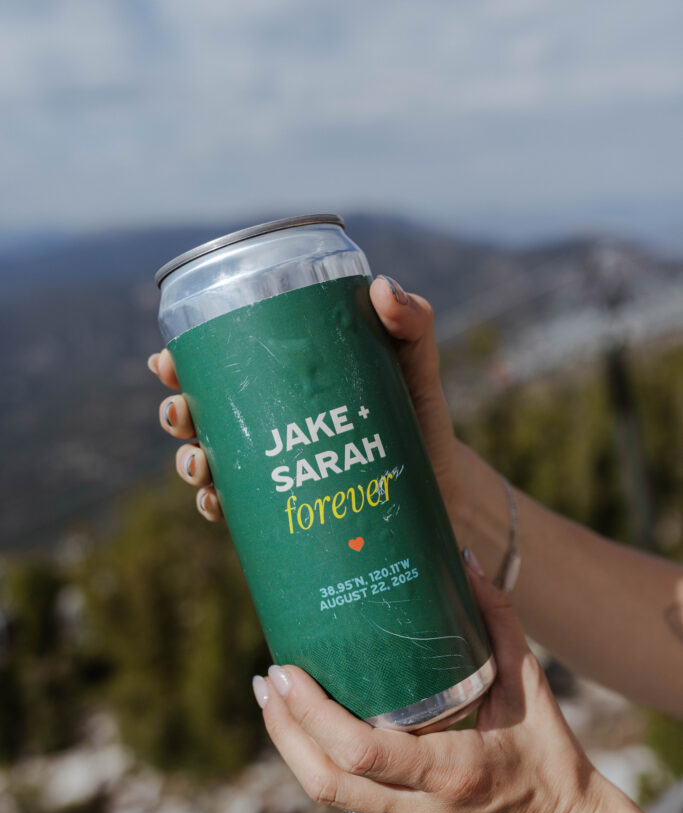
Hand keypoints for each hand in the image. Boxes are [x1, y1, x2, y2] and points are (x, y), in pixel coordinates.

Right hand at [147, 275, 462, 524]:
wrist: (439, 485)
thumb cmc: (419, 413)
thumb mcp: (414, 360)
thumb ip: (410, 320)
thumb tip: (381, 289)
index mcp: (283, 377)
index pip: (220, 361)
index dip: (182, 360)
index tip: (168, 361)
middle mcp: (270, 420)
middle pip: (201, 412)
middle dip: (175, 412)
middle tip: (181, 413)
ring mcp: (274, 466)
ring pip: (209, 461)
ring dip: (187, 462)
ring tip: (199, 464)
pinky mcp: (286, 507)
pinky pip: (236, 510)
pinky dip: (214, 506)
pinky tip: (214, 503)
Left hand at [251, 558, 615, 812]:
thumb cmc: (553, 761)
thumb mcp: (533, 688)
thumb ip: (499, 622)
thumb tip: (462, 562)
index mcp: (452, 770)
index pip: (362, 752)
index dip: (312, 715)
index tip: (286, 672)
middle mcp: (421, 803)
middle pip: (326, 780)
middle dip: (284, 730)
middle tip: (268, 678)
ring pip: (326, 794)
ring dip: (290, 747)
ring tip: (272, 698)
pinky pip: (344, 795)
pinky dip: (314, 759)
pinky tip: (304, 724)